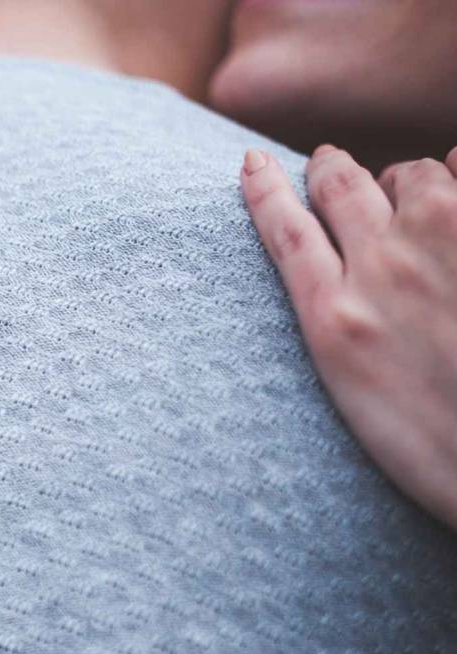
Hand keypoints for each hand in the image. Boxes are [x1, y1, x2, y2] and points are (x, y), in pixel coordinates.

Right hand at [240, 144, 456, 526]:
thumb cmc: (446, 451)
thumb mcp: (366, 402)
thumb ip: (344, 337)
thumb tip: (336, 303)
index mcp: (335, 322)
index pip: (286, 232)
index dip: (265, 190)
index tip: (254, 163)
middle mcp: (381, 272)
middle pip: (340, 185)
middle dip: (333, 168)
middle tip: (331, 164)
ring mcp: (446, 246)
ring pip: (410, 174)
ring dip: (404, 177)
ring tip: (410, 188)